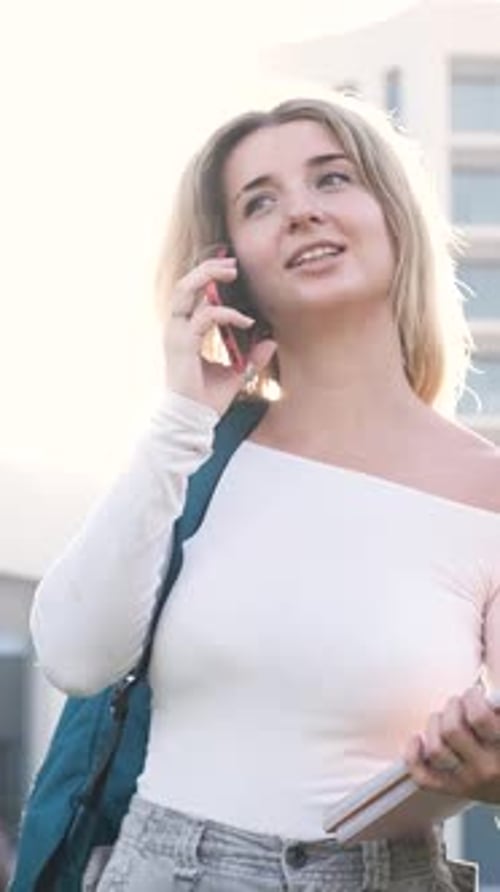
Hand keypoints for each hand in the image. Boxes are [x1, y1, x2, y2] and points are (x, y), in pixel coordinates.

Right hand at [162, 256, 276, 415]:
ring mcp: (176, 335)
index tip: (231, 269)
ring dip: (208, 276)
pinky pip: (205, 317)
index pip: (191, 295)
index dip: (208, 277)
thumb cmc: (207, 400)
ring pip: (185, 291)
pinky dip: (227, 314)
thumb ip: (252, 357)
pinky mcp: (182, 344)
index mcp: (184, 332)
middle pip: (184, 285)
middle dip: (207, 268)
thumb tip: (270, 341)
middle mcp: (176, 329)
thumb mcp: (237, 374)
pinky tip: (246, 321)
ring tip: (231, 270)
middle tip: (232, 263)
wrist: (192, 420)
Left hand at [404, 685, 499, 803]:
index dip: (472, 698)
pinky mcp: (453, 789)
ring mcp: (468, 782)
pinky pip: (423, 777)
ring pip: (436, 749)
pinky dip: (413, 756)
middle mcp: (488, 768)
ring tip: (444, 718)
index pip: (479, 717)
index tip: (475, 693)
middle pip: (453, 730)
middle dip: (452, 707)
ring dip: (435, 725)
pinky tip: (417, 739)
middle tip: (459, 702)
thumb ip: (498, 705)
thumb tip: (489, 694)